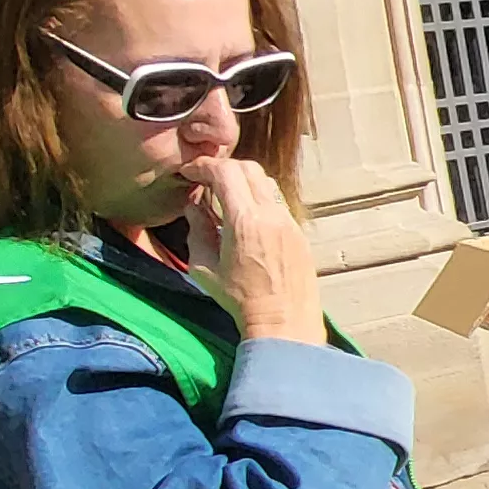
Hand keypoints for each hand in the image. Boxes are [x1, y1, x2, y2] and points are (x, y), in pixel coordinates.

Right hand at [178, 156, 321, 340]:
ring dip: (243, 179)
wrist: (284, 322)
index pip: (225, 173)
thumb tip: (194, 207)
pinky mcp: (299, 231)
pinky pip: (277, 201)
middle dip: (223, 167)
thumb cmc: (240, 300)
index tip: (190, 172)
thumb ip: (196, 231)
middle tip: (205, 178)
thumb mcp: (204, 269)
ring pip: (266, 182)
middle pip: (248, 168)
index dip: (204, 166)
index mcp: (245, 222)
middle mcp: (271, 215)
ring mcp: (289, 221)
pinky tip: (245, 215)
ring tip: (224, 194)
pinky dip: (258, 197)